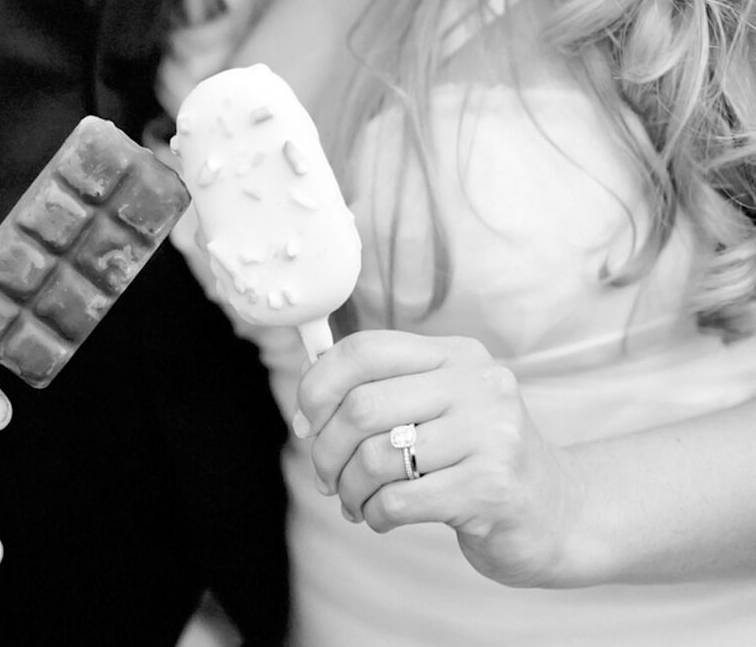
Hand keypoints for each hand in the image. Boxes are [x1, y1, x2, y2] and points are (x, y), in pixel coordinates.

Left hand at [295, 330, 580, 587]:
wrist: (560, 514)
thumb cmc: (480, 460)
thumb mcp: (439, 410)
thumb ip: (381, 396)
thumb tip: (307, 406)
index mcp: (456, 355)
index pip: (364, 349)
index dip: (318, 385)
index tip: (306, 422)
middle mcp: (477, 385)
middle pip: (361, 406)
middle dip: (326, 449)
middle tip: (325, 476)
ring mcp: (490, 434)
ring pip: (375, 457)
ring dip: (349, 489)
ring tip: (356, 502)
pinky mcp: (492, 488)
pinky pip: (398, 500)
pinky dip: (374, 515)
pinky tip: (380, 518)